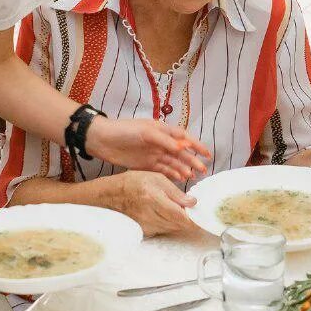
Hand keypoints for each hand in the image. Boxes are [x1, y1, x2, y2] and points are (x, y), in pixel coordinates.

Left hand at [86, 116, 211, 182]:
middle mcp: (160, 142)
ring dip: (183, 168)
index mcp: (162, 130)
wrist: (102, 140)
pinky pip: (162, 170)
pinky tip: (179, 179)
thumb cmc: (124, 130)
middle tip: (202, 170)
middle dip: (192, 160)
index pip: (184, 138)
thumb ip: (165, 141)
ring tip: (192, 177)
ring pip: (173, 162)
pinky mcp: (146, 165)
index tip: (207, 154)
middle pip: (180, 152)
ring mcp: (153, 154)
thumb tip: (184, 148)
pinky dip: (172, 174)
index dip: (196, 145)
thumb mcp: (146, 132)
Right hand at [114, 171, 197, 236]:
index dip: (195, 220)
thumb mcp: (157, 179)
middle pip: (179, 225)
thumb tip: (192, 202)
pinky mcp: (144, 231)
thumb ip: (176, 192)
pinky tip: (166, 214)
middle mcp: (150, 216)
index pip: (181, 217)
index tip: (203, 217)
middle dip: (189, 219)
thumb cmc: (133, 183)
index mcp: (154, 200)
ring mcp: (146, 226)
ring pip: (172, 228)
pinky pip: (163, 230)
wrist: (111, 195)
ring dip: (179, 221)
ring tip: (178, 209)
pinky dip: (169, 224)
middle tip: (192, 209)